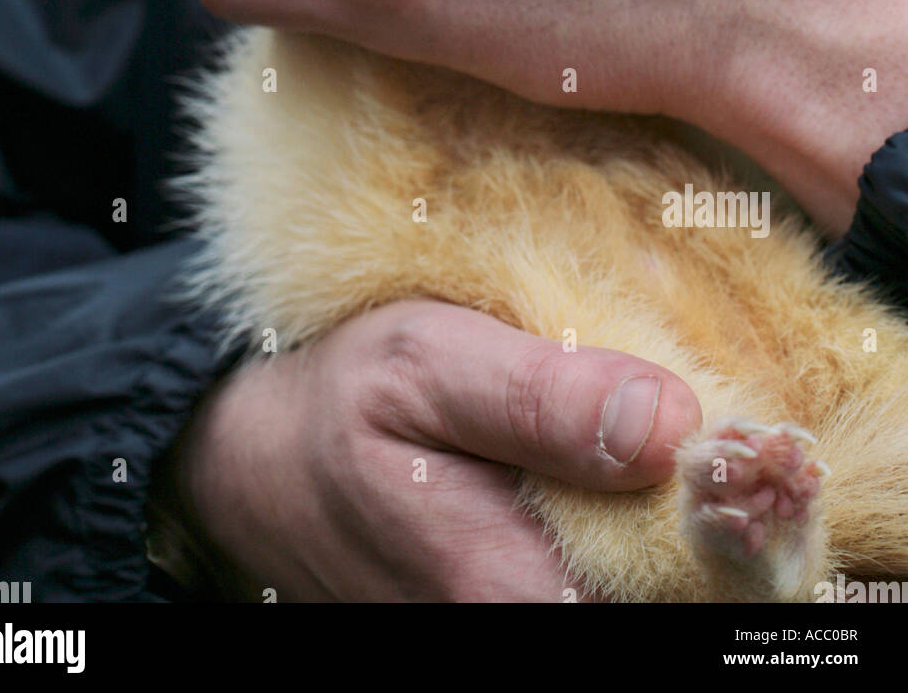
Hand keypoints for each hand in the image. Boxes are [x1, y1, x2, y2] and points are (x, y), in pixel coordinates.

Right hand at [149, 300, 700, 600]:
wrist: (263, 459)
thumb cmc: (342, 402)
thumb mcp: (427, 364)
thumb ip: (542, 398)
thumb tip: (670, 424)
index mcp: (513, 592)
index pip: (684, 584)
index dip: (728, 515)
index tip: (731, 435)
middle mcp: (524, 629)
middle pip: (673, 587)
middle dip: (700, 507)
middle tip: (691, 418)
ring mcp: (523, 620)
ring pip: (645, 579)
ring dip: (667, 508)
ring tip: (655, 428)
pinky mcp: (523, 604)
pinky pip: (611, 571)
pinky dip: (633, 514)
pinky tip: (616, 457)